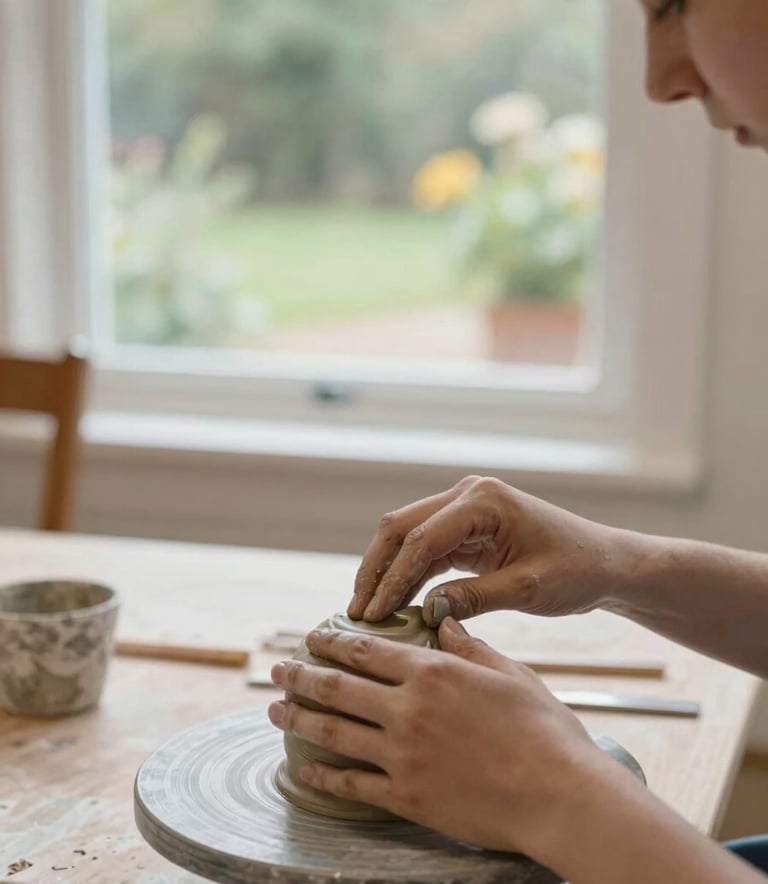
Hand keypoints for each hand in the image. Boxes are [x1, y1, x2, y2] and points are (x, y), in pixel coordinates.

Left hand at [268, 618, 612, 856]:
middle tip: (278, 670)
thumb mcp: (508, 674)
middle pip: (337, 687)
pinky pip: (350, 783)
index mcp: (432, 672)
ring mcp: (401, 754)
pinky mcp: (405, 796)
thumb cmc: (542, 730)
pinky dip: (322, 774)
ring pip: (333, 730)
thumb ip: (470, 647)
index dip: (332, 641)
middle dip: (300, 675)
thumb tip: (445, 621)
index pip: (366, 650)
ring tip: (274, 708)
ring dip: (297, 717)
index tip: (311, 637)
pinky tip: (304, 769)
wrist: (558, 794)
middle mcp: (407, 709)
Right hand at [347, 475, 634, 623]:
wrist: (605, 563)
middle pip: (401, 527)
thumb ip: (474, 598)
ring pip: (406, 536)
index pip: (422, 538)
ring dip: (386, 572)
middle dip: (376, 570)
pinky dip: (407, 574)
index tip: (374, 615)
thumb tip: (426, 612)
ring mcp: (465, 508)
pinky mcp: (466, 526)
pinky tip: (393, 603)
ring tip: (367, 613)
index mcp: (484, 501)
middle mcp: (468, 495)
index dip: (393, 579)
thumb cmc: (576, 571)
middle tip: (357, 613)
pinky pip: (425, 548)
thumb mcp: (528, 590)